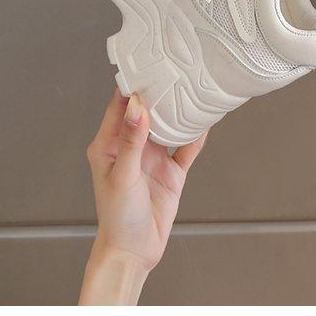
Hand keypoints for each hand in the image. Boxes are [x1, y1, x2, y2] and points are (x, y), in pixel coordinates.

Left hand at [79, 89, 206, 304]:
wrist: (134, 251)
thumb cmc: (116, 217)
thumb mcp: (122, 175)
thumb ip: (131, 140)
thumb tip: (136, 105)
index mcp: (110, 144)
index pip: (120, 105)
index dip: (132, 85)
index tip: (147, 63)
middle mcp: (132, 146)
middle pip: (148, 111)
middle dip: (160, 92)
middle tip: (176, 70)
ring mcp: (153, 158)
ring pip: (169, 126)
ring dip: (180, 111)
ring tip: (193, 88)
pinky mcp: (172, 171)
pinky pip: (186, 147)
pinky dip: (196, 135)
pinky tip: (205, 121)